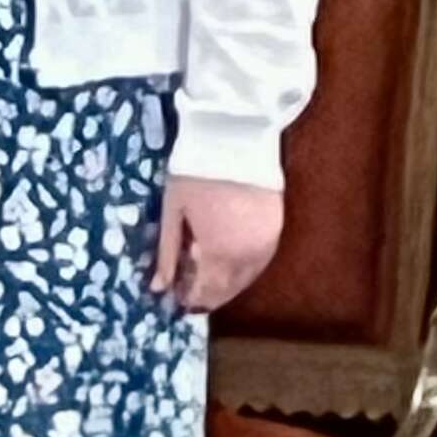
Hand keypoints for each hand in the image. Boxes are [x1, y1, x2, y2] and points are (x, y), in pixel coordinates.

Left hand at [152, 174, 283, 314]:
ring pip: (248, 277)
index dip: (191, 298)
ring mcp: (266, 243)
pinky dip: (245, 268)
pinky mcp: (278, 228)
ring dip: (229, 284)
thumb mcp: (174, 213)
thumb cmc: (196, 173)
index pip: (206, 291)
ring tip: (210, 279)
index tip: (178, 298)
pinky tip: (231, 263)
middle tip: (192, 292)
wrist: (235, 138)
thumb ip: (167, 253)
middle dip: (210, 295)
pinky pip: (261, 261)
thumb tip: (158, 288)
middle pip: (229, 289)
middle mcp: (247, 256)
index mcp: (218, 253)